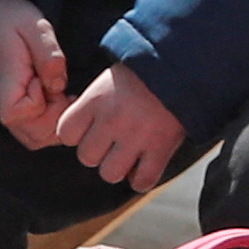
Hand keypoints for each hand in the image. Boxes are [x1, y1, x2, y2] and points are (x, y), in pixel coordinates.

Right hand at [0, 0, 68, 147]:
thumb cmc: (5, 15)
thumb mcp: (34, 25)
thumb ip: (49, 56)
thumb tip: (60, 85)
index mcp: (4, 84)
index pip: (28, 116)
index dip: (48, 103)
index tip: (49, 79)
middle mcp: (0, 103)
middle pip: (33, 137)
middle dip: (57, 120)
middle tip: (66, 92)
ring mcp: (2, 106)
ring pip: (32, 138)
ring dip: (54, 123)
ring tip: (62, 95)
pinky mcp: (8, 104)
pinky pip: (28, 127)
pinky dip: (46, 120)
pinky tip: (54, 96)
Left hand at [52, 64, 185, 191]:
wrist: (183, 67)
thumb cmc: (143, 73)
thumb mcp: (109, 80)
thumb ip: (91, 105)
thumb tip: (75, 132)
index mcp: (96, 99)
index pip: (66, 133)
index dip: (76, 134)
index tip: (90, 128)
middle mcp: (112, 119)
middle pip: (86, 157)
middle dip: (98, 152)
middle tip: (113, 141)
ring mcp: (136, 136)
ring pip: (109, 173)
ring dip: (118, 167)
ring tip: (129, 154)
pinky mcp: (160, 148)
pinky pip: (141, 182)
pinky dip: (142, 178)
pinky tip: (146, 164)